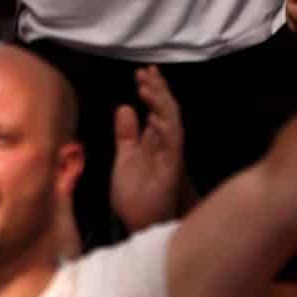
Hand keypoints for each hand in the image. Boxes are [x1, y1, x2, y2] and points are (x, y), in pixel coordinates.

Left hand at [109, 65, 185, 230]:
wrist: (137, 224)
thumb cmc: (133, 197)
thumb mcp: (124, 158)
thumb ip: (126, 135)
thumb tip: (126, 107)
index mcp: (153, 142)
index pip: (155, 110)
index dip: (150, 91)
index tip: (141, 75)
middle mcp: (164, 145)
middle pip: (165, 111)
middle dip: (157, 89)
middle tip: (147, 71)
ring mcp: (170, 154)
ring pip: (170, 120)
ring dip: (160, 101)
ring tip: (147, 84)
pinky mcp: (172, 166)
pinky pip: (172, 140)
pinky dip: (164, 124)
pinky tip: (154, 112)